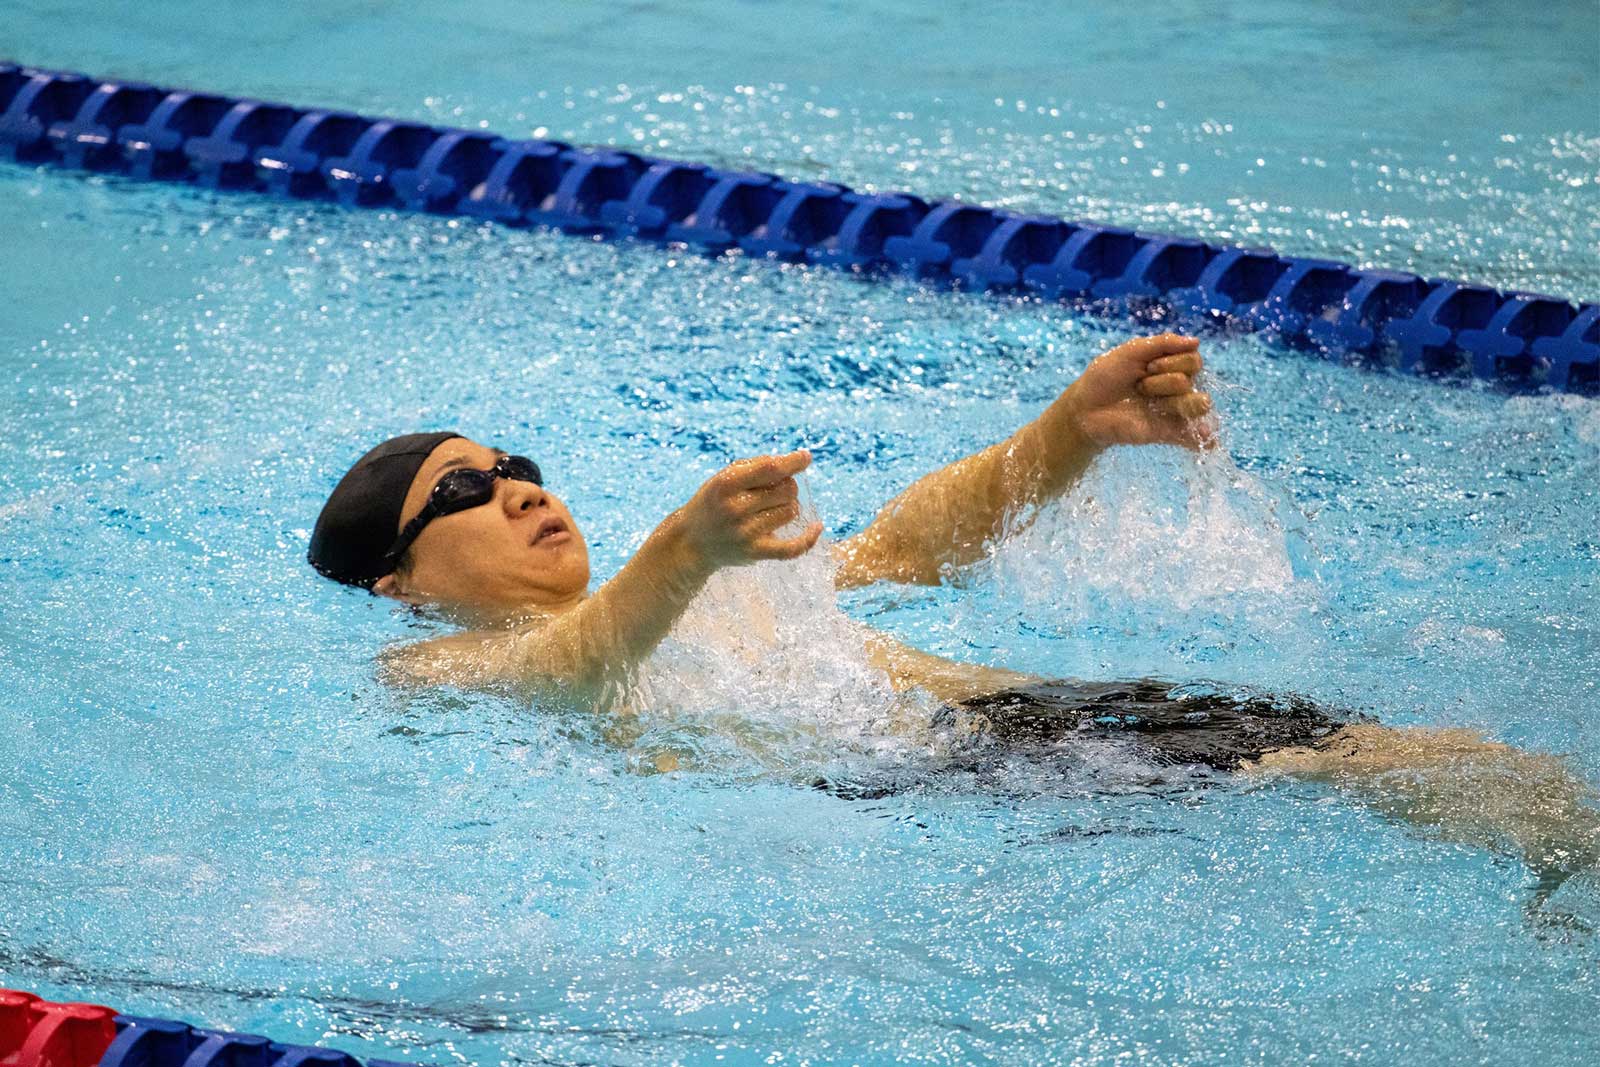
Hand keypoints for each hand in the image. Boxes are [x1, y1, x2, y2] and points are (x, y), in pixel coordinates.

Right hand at [677, 450, 823, 569]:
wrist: (692, 542)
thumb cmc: (714, 503)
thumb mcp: (724, 479)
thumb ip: (755, 467)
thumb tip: (796, 462)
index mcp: (726, 484)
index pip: (769, 468)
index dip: (792, 462)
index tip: (806, 457)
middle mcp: (735, 508)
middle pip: (786, 490)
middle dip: (788, 486)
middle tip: (776, 491)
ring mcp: (745, 532)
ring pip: (791, 512)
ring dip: (789, 507)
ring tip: (773, 509)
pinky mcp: (754, 553)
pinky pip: (792, 548)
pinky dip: (808, 538)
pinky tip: (816, 527)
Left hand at [1052, 333, 1215, 449]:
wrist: (1085, 409)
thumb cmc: (1105, 377)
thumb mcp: (1130, 351)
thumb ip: (1163, 343)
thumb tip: (1197, 341)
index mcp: (1170, 366)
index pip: (1193, 359)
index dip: (1172, 360)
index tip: (1147, 366)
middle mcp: (1177, 388)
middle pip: (1194, 377)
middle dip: (1165, 378)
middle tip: (1141, 385)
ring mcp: (1173, 410)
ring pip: (1197, 403)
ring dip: (1172, 400)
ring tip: (1148, 402)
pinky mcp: (1167, 432)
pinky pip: (1194, 436)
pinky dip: (1204, 438)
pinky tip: (1207, 439)